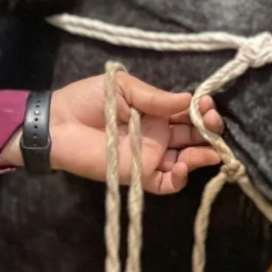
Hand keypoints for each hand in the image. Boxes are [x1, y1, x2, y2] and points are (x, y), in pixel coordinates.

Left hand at [1, 73, 224, 194]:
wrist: (57, 124)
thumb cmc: (86, 100)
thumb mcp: (123, 88)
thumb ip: (155, 97)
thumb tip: (189, 100)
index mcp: (155, 112)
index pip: (187, 113)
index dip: (201, 110)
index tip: (207, 103)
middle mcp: (157, 135)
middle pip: (193, 137)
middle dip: (210, 131)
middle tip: (214, 123)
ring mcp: (150, 156)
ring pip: (186, 161)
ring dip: (203, 155)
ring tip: (212, 149)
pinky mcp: (139, 175)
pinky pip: (166, 183)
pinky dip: (180, 179)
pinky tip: (184, 165)